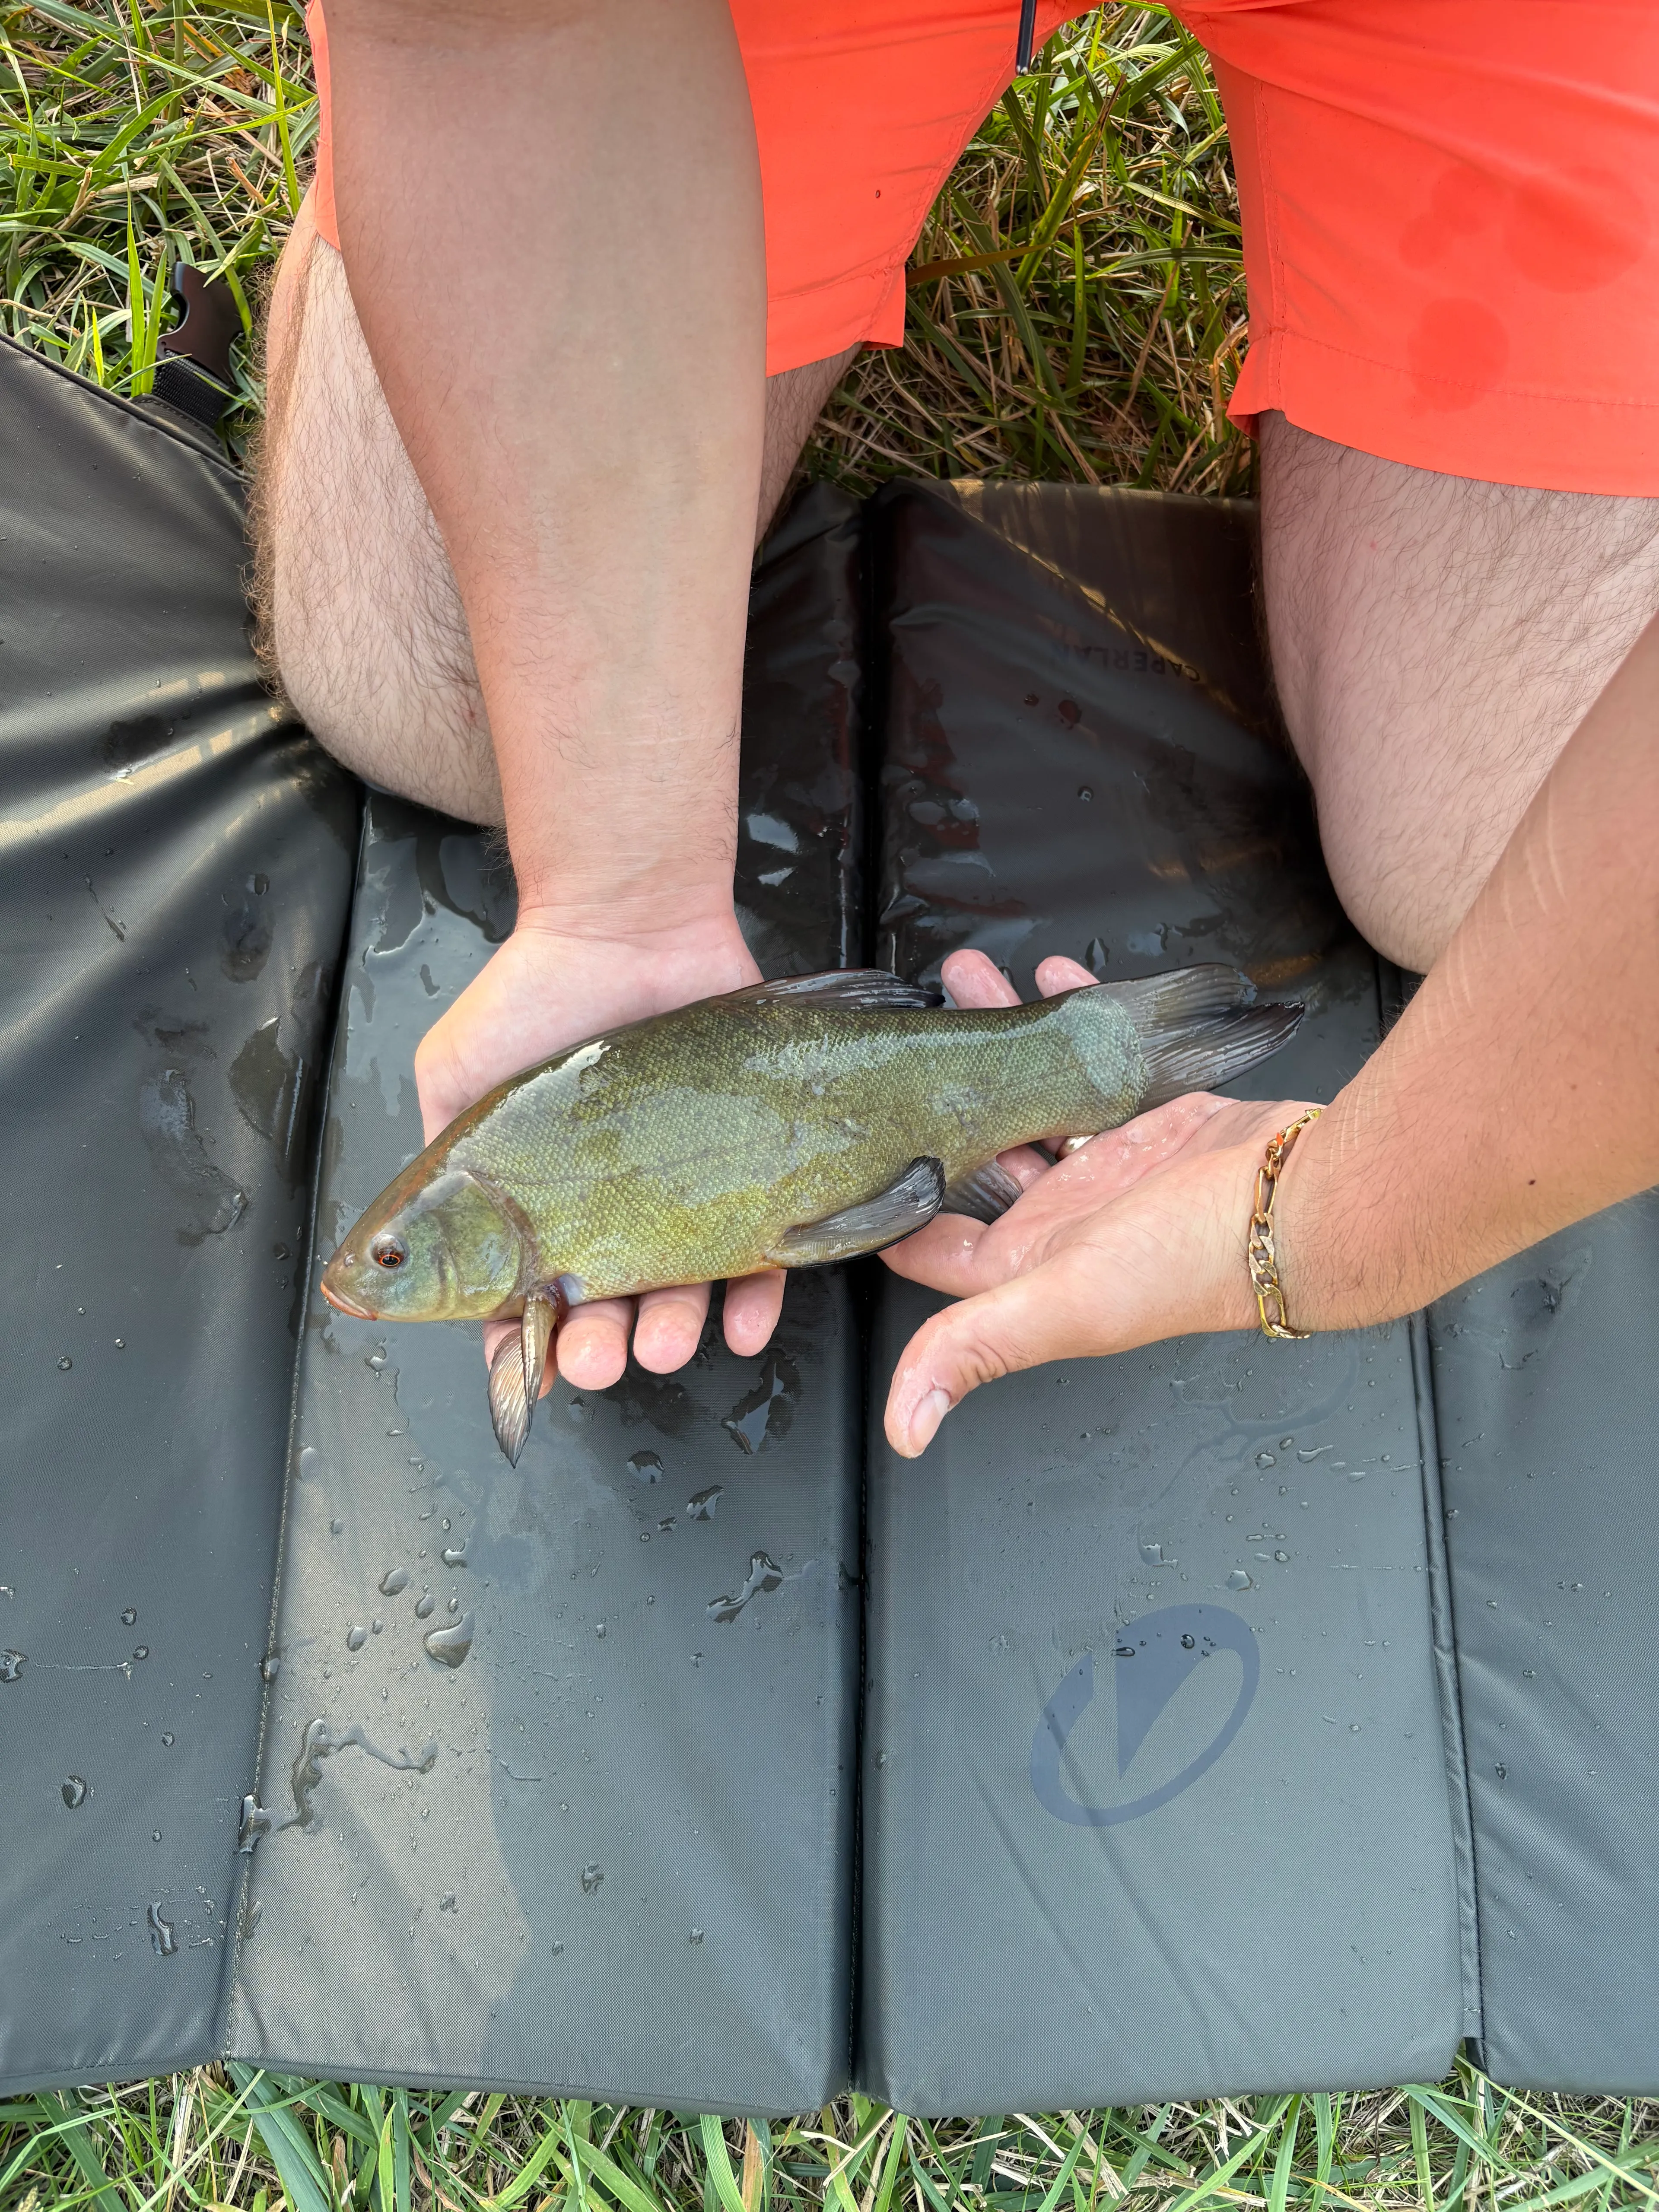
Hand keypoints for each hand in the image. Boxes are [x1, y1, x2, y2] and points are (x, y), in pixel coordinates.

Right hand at [414, 906, 786, 1395]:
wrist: (630, 924)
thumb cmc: (535, 995)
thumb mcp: (456, 1079)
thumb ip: (436, 1166)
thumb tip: (390, 1255)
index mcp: (541, 1206)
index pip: (530, 1298)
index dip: (526, 1345)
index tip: (530, 1367)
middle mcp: (614, 1211)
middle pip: (608, 1309)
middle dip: (599, 1348)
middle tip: (595, 1358)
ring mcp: (683, 1195)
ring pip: (683, 1294)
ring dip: (671, 1334)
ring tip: (662, 1346)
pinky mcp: (749, 1170)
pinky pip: (763, 1253)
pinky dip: (754, 1300)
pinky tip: (741, 1322)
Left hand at [880, 950, 1316, 1457]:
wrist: (1303, 1202)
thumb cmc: (1192, 1262)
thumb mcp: (1062, 1303)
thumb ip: (975, 1347)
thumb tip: (904, 1430)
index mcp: (1025, 1264)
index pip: (929, 1240)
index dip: (885, 1199)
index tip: (841, 1145)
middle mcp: (1060, 1217)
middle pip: (972, 1146)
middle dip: (934, 1089)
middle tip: (902, 1027)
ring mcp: (1105, 1166)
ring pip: (1028, 1092)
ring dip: (997, 1038)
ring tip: (962, 977)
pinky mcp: (1151, 1120)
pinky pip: (1098, 1061)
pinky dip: (1078, 1015)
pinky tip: (1052, 976)